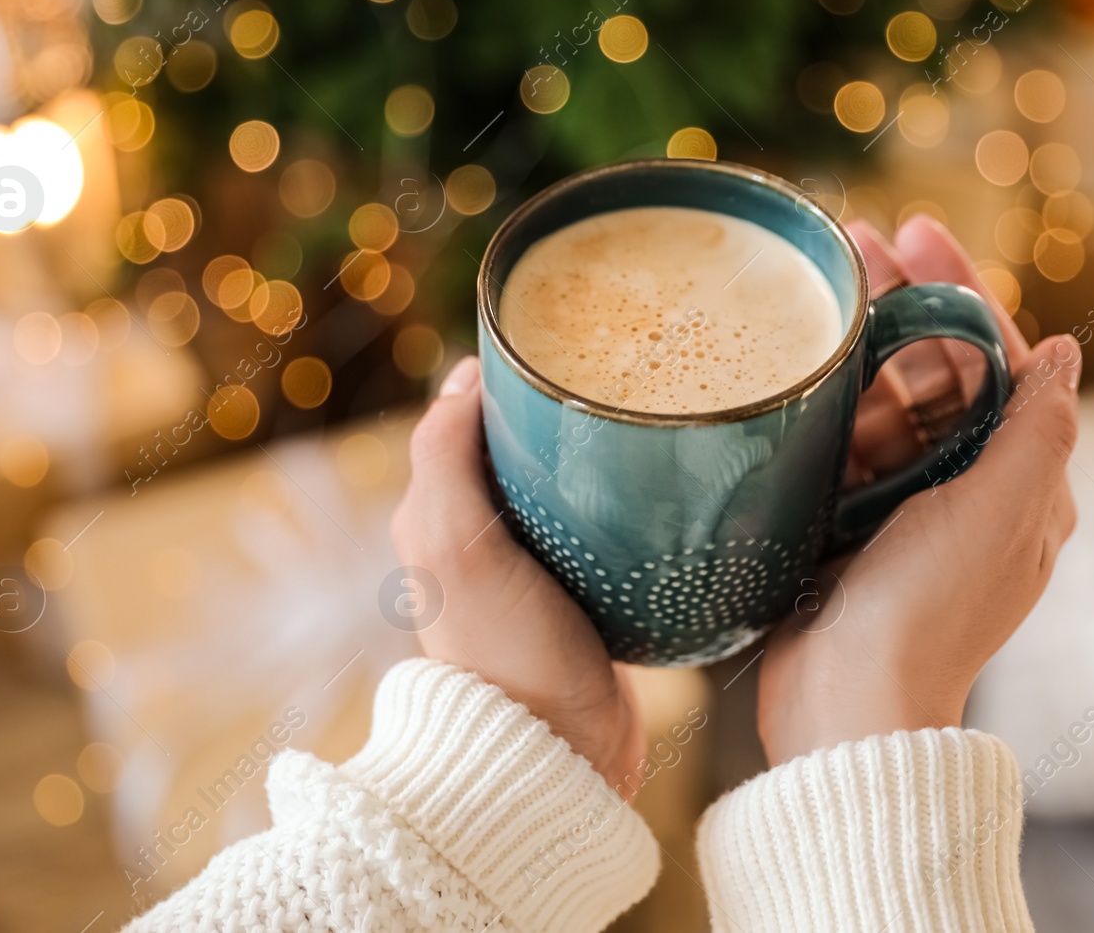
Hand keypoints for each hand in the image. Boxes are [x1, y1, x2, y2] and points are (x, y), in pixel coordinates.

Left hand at [390, 357, 645, 791]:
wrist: (560, 754)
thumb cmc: (505, 654)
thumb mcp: (455, 547)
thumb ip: (444, 460)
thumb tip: (464, 376)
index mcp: (435, 516)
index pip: (467, 415)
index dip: (507, 375)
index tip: (562, 340)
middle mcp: (477, 537)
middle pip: (520, 443)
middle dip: (560, 405)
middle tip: (619, 371)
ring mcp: (533, 566)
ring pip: (564, 480)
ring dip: (596, 451)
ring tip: (645, 415)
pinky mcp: (582, 592)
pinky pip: (600, 523)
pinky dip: (621, 497)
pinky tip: (658, 484)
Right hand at [757, 216, 1080, 764]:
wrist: (844, 704)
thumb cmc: (926, 611)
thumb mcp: (1001, 513)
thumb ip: (1039, 431)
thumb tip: (1067, 354)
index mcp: (1022, 484)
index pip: (1003, 359)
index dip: (965, 290)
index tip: (921, 232)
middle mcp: (971, 490)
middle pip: (944, 369)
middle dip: (906, 301)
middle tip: (857, 241)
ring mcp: (907, 509)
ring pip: (891, 400)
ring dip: (862, 342)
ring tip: (821, 288)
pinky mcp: (851, 526)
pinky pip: (846, 444)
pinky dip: (830, 401)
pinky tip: (800, 365)